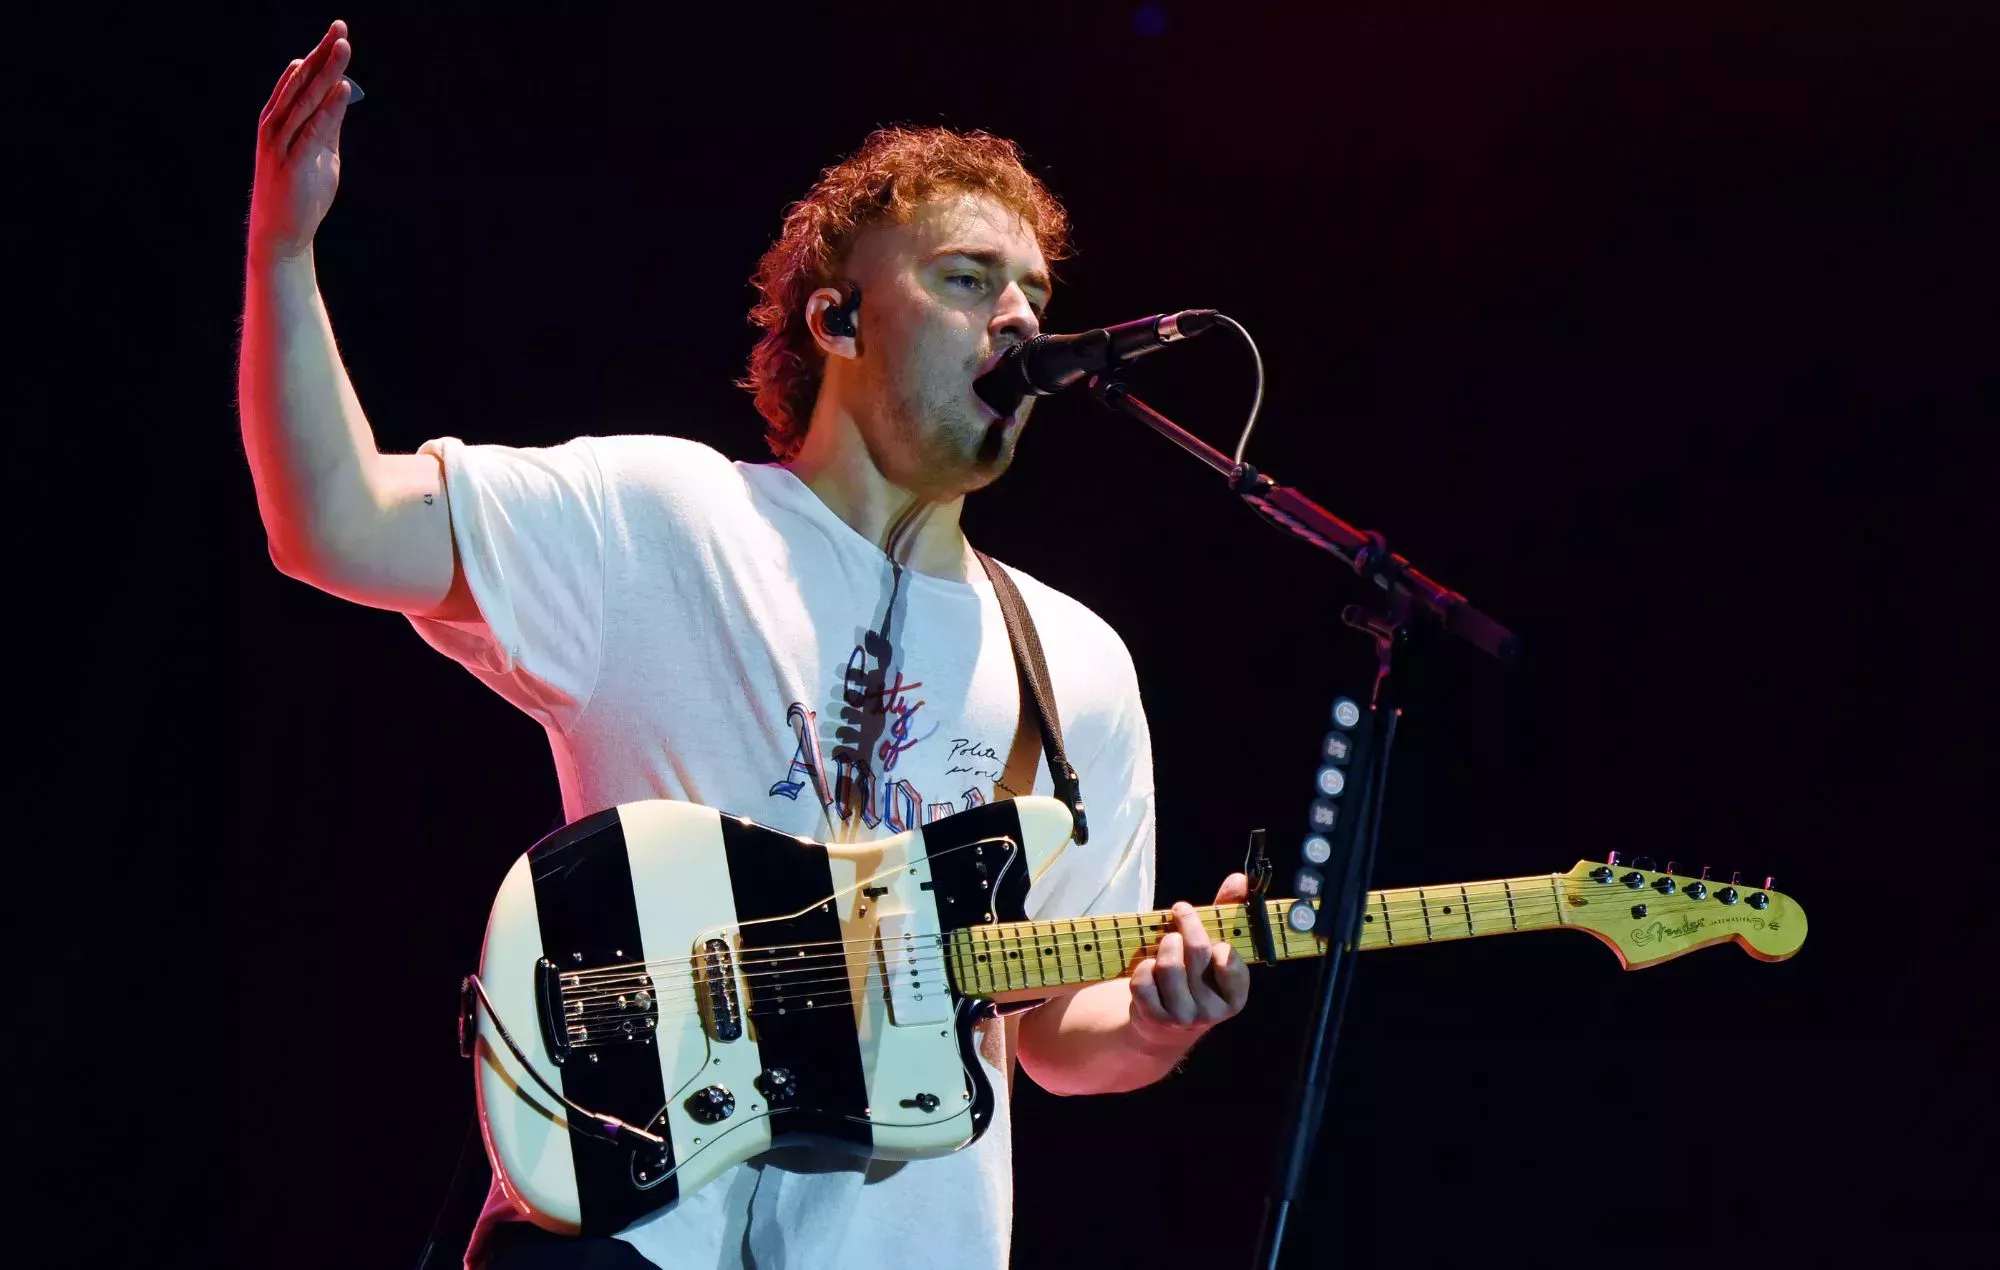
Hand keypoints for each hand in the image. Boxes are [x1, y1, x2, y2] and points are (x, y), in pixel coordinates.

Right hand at [249, 20, 353, 265]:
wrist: (281, 232)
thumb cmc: (300, 192)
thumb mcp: (318, 151)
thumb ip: (327, 123)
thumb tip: (342, 93)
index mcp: (281, 119)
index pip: (302, 80)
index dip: (320, 55)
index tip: (338, 32)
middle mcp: (276, 125)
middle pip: (302, 82)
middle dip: (322, 54)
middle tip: (340, 27)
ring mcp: (281, 143)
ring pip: (305, 100)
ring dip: (325, 73)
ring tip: (343, 49)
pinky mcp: (293, 163)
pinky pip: (312, 130)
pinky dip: (328, 109)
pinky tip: (341, 90)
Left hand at [1128, 872, 1251, 1047]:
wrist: (1166, 1026)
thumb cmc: (1195, 977)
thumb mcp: (1214, 951)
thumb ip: (1226, 914)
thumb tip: (1239, 879)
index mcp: (1234, 997)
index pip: (1230, 959)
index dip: (1217, 938)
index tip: (1207, 924)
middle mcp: (1211, 1012)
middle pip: (1197, 952)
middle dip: (1186, 925)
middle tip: (1180, 911)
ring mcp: (1182, 1017)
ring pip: (1169, 966)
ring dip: (1164, 945)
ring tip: (1166, 942)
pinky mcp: (1154, 1018)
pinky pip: (1144, 980)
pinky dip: (1143, 966)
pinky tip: (1149, 967)